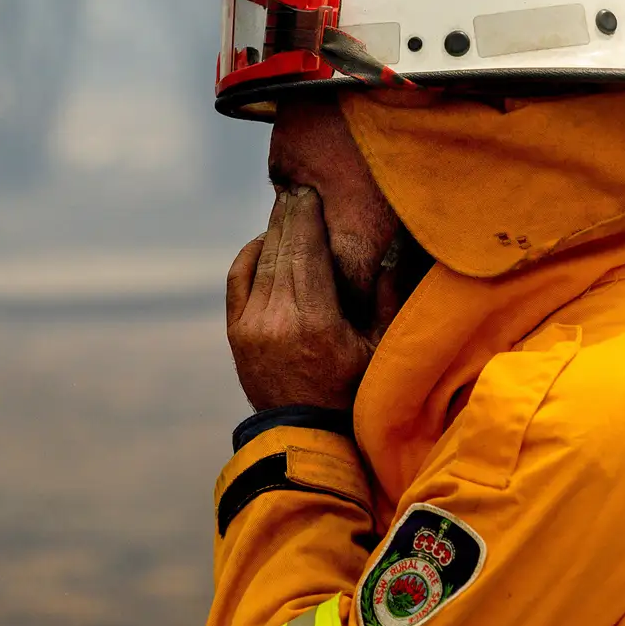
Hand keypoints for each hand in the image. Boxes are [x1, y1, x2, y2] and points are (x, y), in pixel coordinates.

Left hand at [226, 187, 374, 411]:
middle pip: (282, 250)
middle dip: (290, 216)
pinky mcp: (236, 333)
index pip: (307, 252)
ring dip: (273, 232)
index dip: (307, 218)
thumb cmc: (351, 393)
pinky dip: (250, 255)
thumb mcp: (380, 351)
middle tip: (298, 189)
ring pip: (261, 262)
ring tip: (286, 208)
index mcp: (315, 322)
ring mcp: (251, 326)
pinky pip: (238, 279)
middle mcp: (278, 319)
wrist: (304, 435)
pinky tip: (264, 241)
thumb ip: (387, 302)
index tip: (311, 192)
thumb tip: (388, 256)